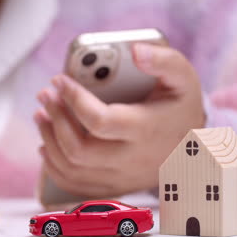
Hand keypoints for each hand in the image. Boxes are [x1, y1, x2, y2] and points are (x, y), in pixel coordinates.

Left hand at [35, 43, 204, 197]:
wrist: (194, 150)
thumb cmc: (181, 109)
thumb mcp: (183, 79)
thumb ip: (164, 61)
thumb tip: (135, 51)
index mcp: (146, 129)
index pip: (99, 120)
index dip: (73, 99)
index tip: (59, 80)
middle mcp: (131, 159)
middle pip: (78, 149)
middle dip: (55, 119)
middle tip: (45, 95)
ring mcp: (120, 177)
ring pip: (72, 168)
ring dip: (49, 140)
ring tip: (41, 115)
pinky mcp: (112, 186)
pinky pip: (75, 184)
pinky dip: (54, 166)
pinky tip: (47, 145)